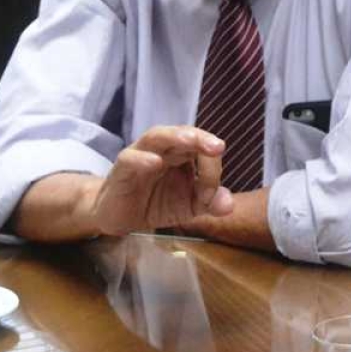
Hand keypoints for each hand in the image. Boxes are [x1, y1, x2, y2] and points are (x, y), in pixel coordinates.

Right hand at [92, 125, 233, 235]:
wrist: (122, 217)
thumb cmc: (158, 203)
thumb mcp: (189, 207)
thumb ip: (210, 203)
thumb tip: (229, 205)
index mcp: (185, 154)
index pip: (203, 151)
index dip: (211, 169)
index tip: (211, 193)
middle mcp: (165, 149)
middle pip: (184, 134)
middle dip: (201, 138)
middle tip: (218, 147)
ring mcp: (142, 154)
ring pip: (157, 136)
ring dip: (175, 137)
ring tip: (190, 140)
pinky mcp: (122, 169)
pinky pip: (130, 158)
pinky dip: (142, 159)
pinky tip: (155, 163)